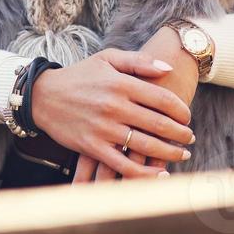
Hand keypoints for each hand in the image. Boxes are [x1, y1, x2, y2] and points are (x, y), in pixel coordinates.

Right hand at [74, 27, 197, 182]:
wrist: (42, 95)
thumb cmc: (79, 75)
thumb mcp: (107, 59)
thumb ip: (139, 62)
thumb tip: (167, 69)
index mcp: (120, 83)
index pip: (162, 99)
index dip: (181, 110)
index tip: (187, 116)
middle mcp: (114, 106)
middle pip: (158, 124)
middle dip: (181, 134)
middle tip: (191, 138)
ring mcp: (103, 128)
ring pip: (145, 146)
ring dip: (170, 153)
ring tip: (182, 154)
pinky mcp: (93, 147)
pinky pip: (124, 165)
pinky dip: (145, 173)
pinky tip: (160, 174)